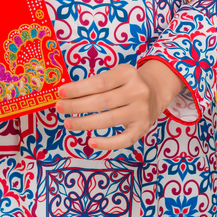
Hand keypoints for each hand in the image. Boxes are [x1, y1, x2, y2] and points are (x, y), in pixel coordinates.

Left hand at [56, 60, 186, 150]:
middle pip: (102, 102)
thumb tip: (67, 94)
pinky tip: (91, 142)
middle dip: (77, 106)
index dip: (78, 88)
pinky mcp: (142, 128)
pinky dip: (106, 143)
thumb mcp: (116, 74)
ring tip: (68, 123)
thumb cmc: (127, 83)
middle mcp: (136, 92)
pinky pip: (123, 140)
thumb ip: (96, 83)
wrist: (156, 91)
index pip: (99, 82)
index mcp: (127, 73)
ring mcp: (141, 111)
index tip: (60, 92)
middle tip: (60, 108)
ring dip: (85, 123)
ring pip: (109, 120)